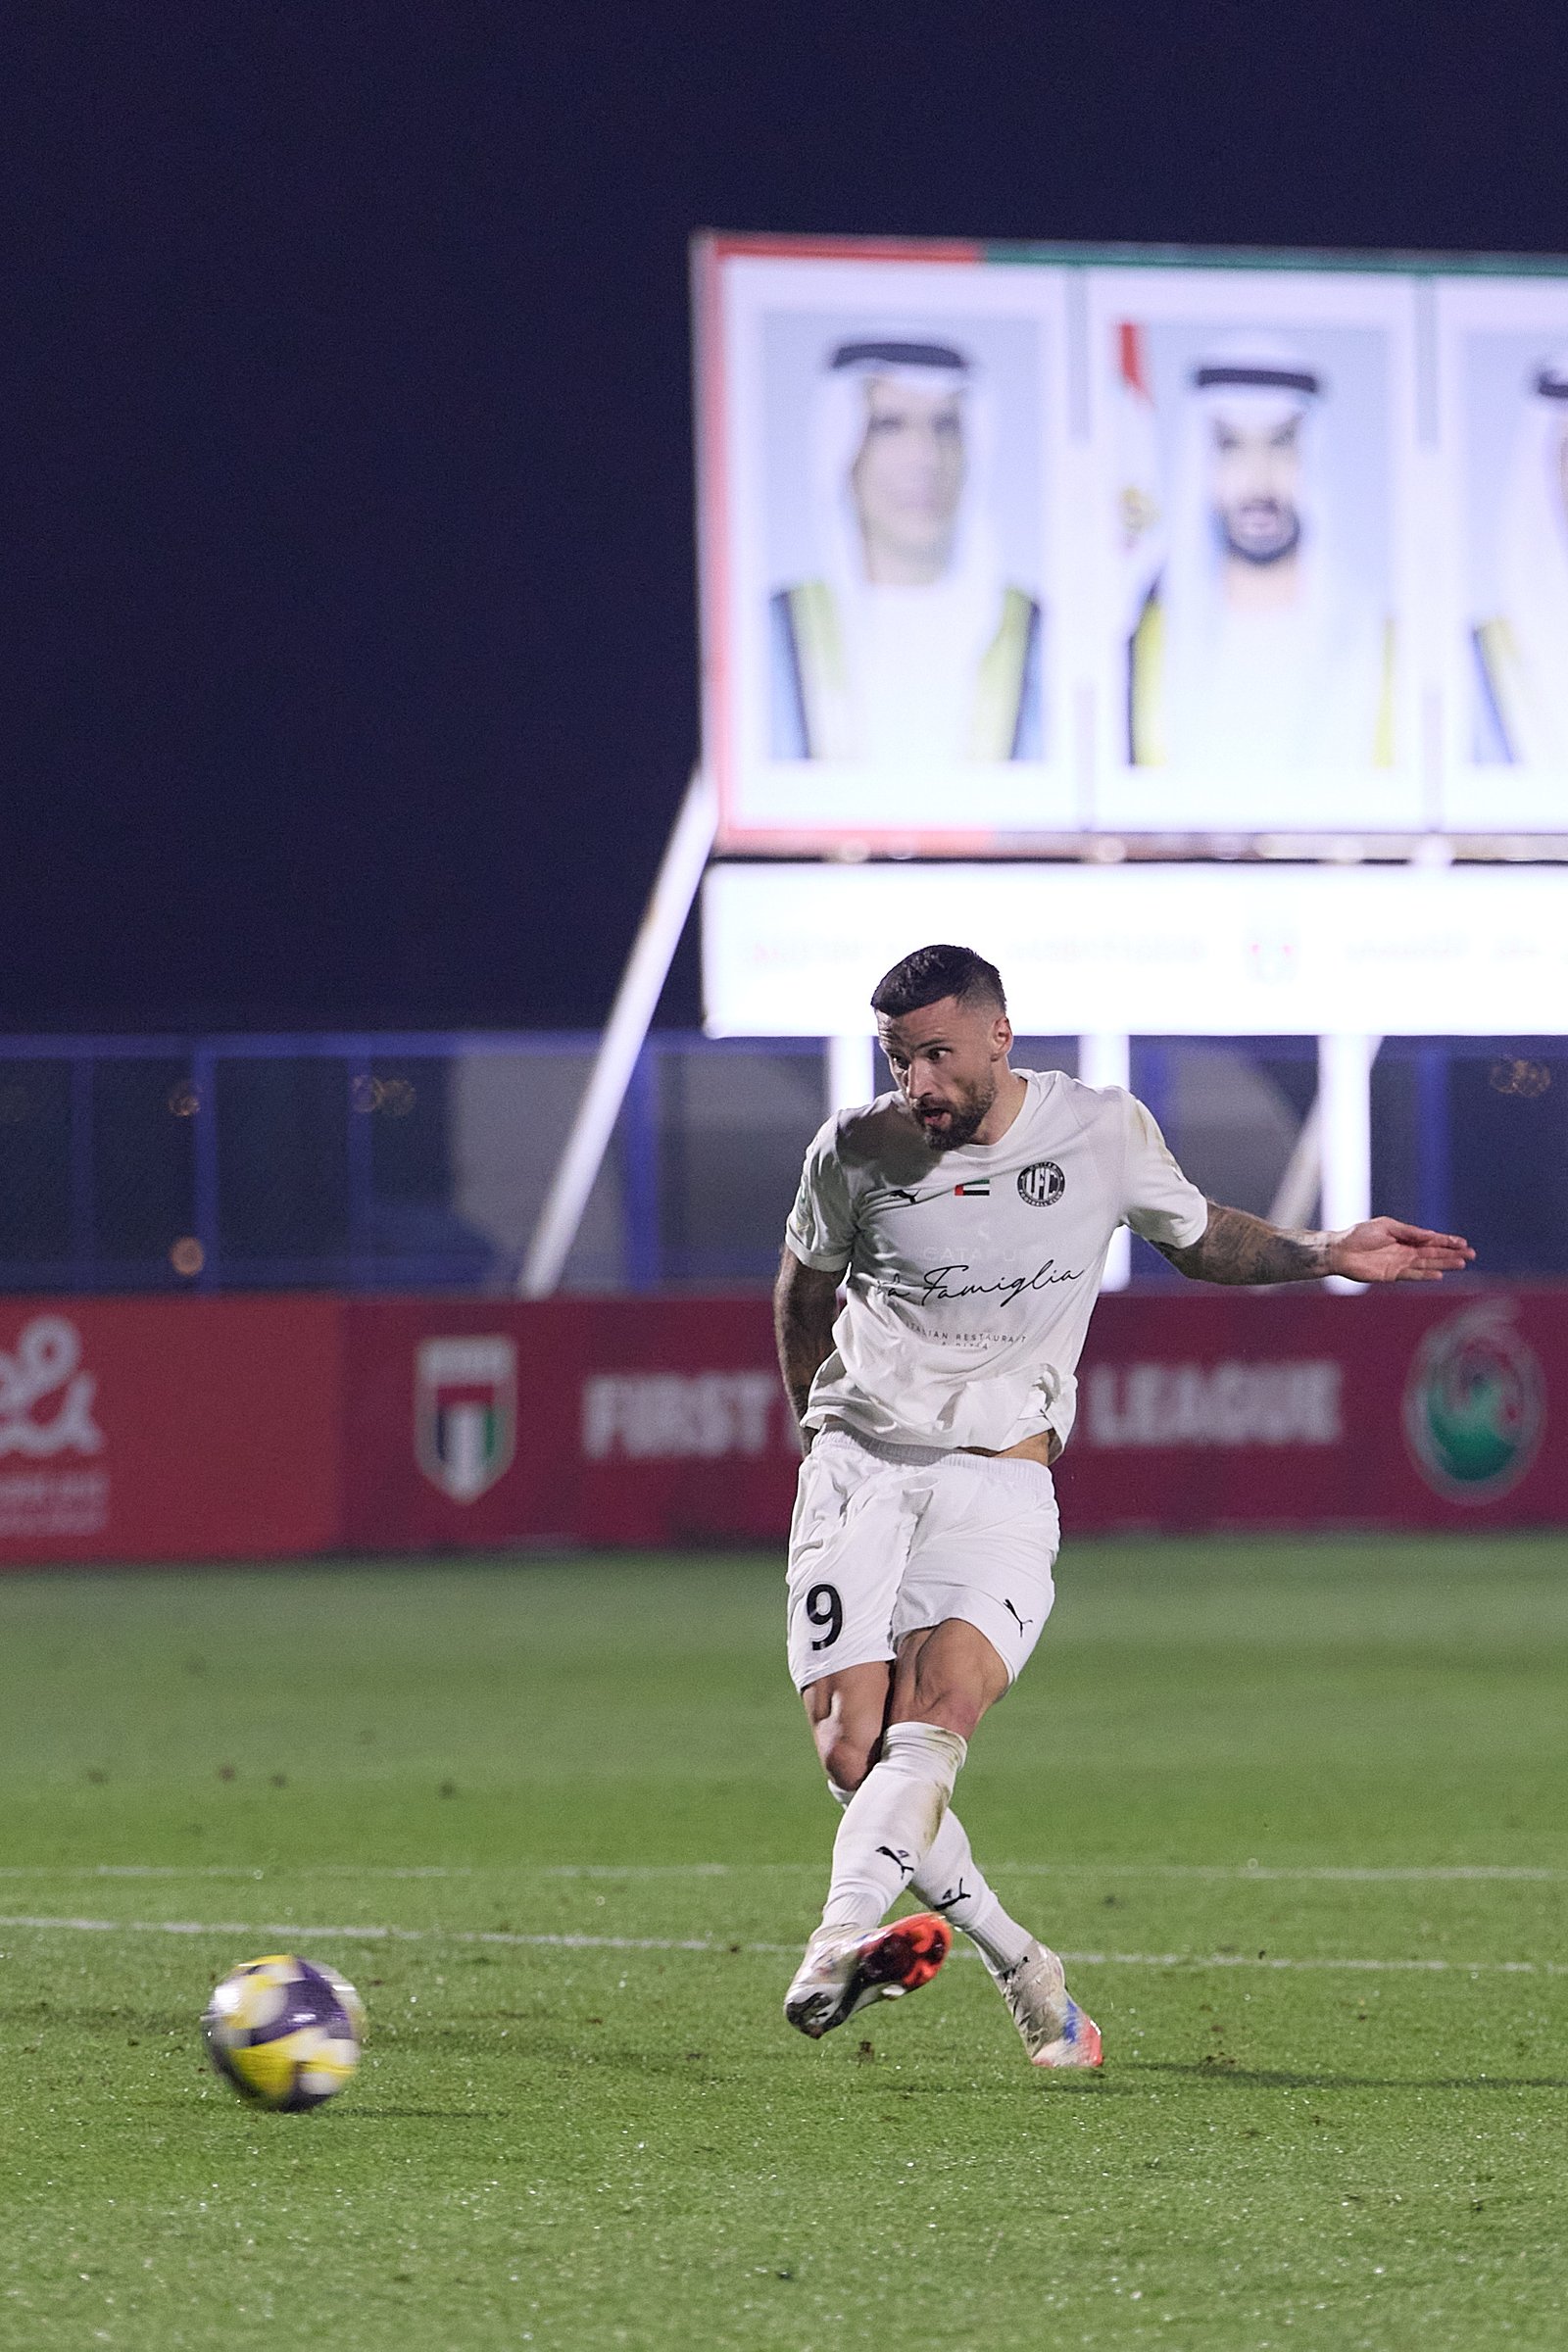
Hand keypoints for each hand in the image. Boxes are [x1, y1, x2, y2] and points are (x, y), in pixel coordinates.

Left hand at [1327, 1218, 1474, 1283]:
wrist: (1340, 1250)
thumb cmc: (1360, 1234)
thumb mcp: (1387, 1226)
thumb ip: (1409, 1232)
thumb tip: (1430, 1235)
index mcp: (1405, 1237)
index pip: (1431, 1240)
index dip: (1447, 1241)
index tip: (1463, 1243)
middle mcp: (1405, 1251)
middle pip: (1433, 1253)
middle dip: (1452, 1253)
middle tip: (1471, 1255)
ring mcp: (1400, 1263)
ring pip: (1427, 1264)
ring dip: (1444, 1264)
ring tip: (1461, 1264)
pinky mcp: (1392, 1275)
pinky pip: (1413, 1275)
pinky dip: (1426, 1274)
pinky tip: (1439, 1274)